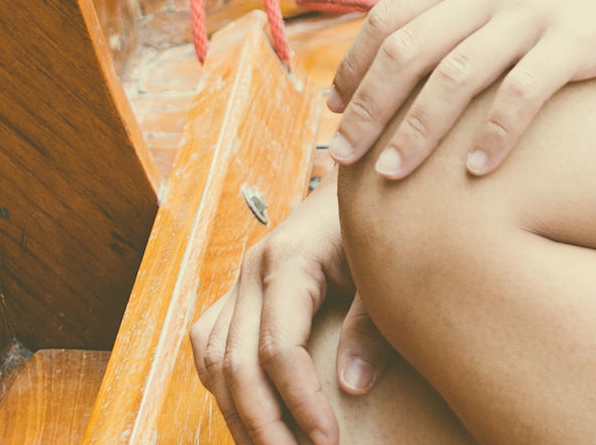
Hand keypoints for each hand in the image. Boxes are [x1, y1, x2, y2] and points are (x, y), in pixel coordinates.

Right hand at [191, 182, 399, 444]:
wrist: (365, 177)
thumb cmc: (380, 224)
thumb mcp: (384, 270)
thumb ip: (372, 325)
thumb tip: (351, 387)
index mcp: (286, 261)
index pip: (277, 349)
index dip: (300, 402)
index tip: (328, 442)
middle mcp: (250, 272)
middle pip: (236, 364)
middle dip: (263, 424)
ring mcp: (238, 282)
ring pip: (213, 361)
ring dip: (236, 413)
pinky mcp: (237, 292)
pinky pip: (211, 346)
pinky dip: (222, 387)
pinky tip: (246, 416)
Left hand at [328, 0, 595, 183]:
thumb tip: (420, 49)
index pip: (389, 17)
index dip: (354, 67)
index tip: (335, 110)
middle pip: (407, 50)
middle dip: (366, 108)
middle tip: (341, 157)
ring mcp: (534, 11)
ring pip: (453, 77)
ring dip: (415, 130)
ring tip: (391, 174)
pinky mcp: (577, 40)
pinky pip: (521, 94)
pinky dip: (493, 135)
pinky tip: (476, 171)